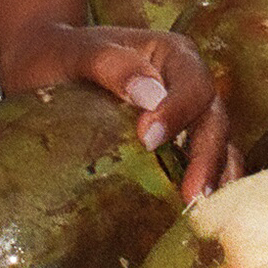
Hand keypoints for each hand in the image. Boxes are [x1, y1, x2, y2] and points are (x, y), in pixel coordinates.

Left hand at [1, 21, 233, 201]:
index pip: (192, 84)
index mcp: (173, 55)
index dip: (178, 112)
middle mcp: (189, 85)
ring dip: (215, 177)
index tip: (148, 140)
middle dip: (207, 157)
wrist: (48, 70)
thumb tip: (149, 94)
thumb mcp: (77, 52)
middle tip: (192, 194)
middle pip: (213, 119)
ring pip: (218, 145)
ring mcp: (188, 118)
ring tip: (200, 210)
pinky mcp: (181, 146)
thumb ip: (111, 65)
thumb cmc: (62, 56)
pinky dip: (210, 185)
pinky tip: (201, 215)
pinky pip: (206, 164)